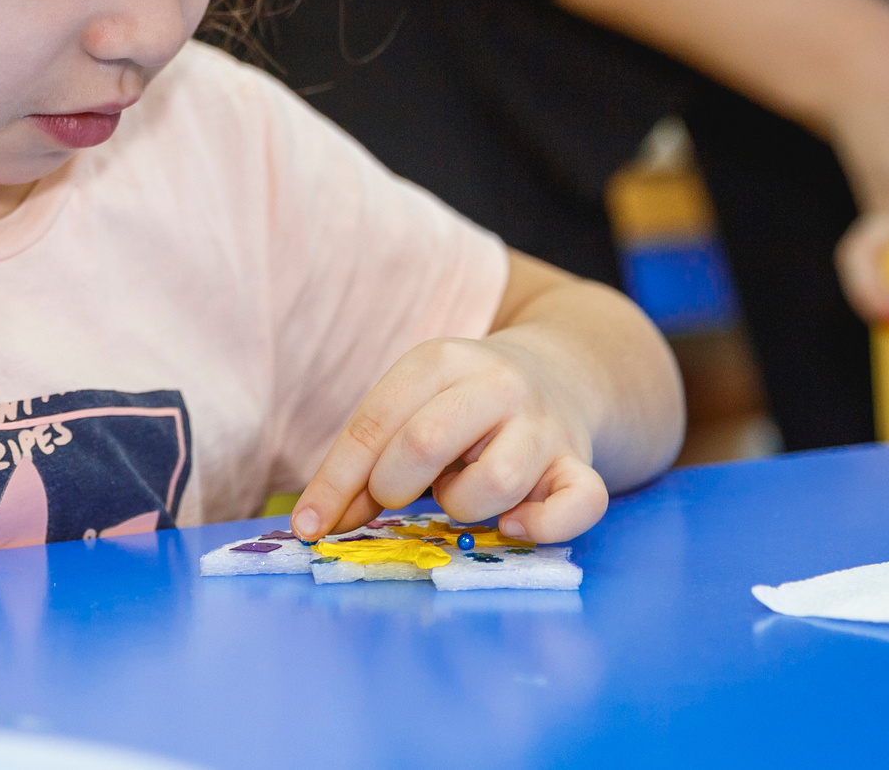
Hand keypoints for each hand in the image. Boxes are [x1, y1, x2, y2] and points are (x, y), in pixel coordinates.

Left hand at [289, 333, 609, 545]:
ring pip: (493, 484)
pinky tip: (515, 525)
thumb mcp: (409, 407)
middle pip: (424, 444)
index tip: (309, 528)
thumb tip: (318, 524)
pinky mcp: (579, 464)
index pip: (373, 425)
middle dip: (394, 487)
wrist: (560, 373)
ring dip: (463, 506)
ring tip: (462, 491)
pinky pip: (578, 504)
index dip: (335, 483)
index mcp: (439, 360)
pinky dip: (543, 525)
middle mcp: (495, 385)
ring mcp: (543, 426)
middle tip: (398, 494)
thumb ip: (364, 462)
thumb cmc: (461, 406)